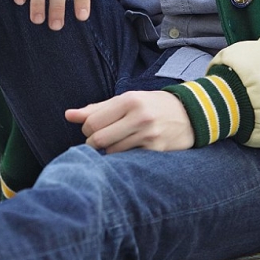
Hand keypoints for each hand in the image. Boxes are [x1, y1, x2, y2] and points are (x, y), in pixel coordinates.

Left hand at [66, 91, 194, 153]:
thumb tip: (68, 115)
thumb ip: (97, 108)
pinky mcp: (156, 150)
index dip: (86, 129)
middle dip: (93, 143)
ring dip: (107, 151)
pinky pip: (127, 159)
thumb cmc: (152, 105)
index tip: (93, 129)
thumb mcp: (127, 100)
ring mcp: (148, 135)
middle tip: (99, 140)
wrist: (190, 114)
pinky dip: (122, 157)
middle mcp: (139, 116)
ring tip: (116, 143)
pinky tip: (128, 150)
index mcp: (129, 100)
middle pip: (98, 139)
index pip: (92, 122)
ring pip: (111, 152)